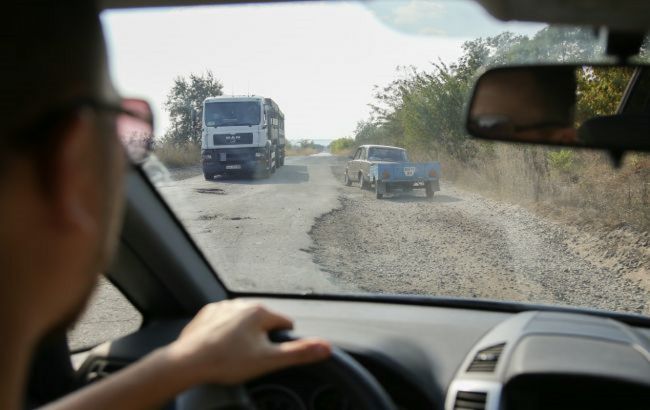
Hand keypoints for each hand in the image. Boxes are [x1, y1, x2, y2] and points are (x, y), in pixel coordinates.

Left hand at [166, 300, 330, 384]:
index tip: (269, 355)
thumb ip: (299, 353)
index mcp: (260, 312)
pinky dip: (225, 333)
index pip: (286, 325)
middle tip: (249, 358)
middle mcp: (243, 303)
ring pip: (244, 321)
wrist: (187, 362)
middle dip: (262, 339)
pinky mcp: (207, 314)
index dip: (281, 343)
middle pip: (264, 322)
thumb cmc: (226, 362)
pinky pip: (225, 322)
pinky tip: (220, 348)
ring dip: (244, 335)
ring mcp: (223, 307)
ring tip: (233, 355)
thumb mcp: (268, 361)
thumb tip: (326, 347)